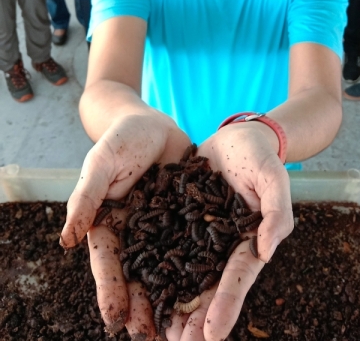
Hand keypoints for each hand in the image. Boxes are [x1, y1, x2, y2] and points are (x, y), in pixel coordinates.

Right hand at [60, 113, 190, 337]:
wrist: (154, 122)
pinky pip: (196, 243)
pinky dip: (201, 267)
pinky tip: (210, 288)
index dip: (111, 290)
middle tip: (150, 338)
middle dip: (143, 305)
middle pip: (139, 273)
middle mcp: (138, 232)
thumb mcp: (102, 162)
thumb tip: (67, 240)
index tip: (114, 319)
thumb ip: (87, 196)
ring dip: (173, 295)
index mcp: (111, 223)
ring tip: (181, 327)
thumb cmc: (121, 139)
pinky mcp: (190, 216)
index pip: (109, 263)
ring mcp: (165, 226)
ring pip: (169, 266)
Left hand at [167, 123, 292, 340]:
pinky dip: (154, 268)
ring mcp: (199, 233)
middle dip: (194, 318)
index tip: (212, 337)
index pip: (236, 278)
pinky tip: (137, 287)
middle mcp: (221, 244)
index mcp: (247, 241)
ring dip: (170, 302)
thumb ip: (276, 212)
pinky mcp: (179, 218)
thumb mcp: (274, 179)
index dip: (225, 306)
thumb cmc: (261, 158)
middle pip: (207, 286)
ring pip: (183, 272)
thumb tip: (266, 250)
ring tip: (153, 333)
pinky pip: (164, 244)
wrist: (238, 137)